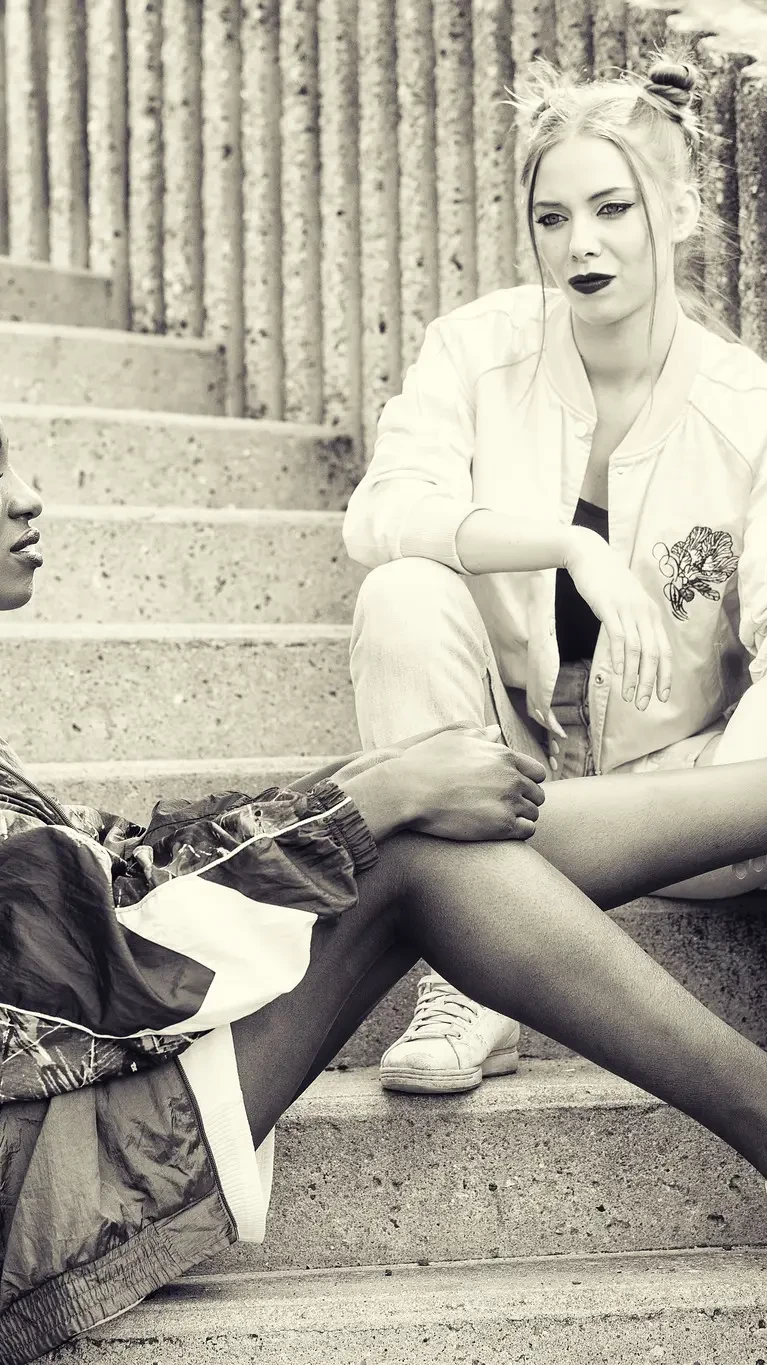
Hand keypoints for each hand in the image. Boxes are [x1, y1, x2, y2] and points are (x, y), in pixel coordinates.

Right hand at [396, 725, 546, 840]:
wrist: (409, 790)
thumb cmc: (426, 762)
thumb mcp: (454, 739)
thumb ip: (480, 735)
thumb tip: (495, 731)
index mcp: (504, 756)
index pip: (537, 772)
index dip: (527, 782)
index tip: (512, 790)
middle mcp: (512, 777)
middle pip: (537, 794)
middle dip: (525, 801)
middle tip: (504, 808)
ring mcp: (509, 801)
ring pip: (533, 813)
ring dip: (521, 817)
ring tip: (500, 820)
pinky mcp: (502, 825)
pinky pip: (527, 830)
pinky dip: (519, 832)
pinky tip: (502, 831)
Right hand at [564, 527, 671, 710]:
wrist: (589, 555)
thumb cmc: (607, 582)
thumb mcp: (626, 604)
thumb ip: (634, 624)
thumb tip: (637, 650)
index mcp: (651, 615)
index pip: (664, 651)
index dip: (665, 675)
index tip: (663, 696)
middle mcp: (644, 613)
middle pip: (653, 654)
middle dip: (650, 682)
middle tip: (644, 704)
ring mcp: (627, 609)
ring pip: (637, 650)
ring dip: (634, 676)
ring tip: (629, 696)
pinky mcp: (608, 606)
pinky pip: (618, 636)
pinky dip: (620, 657)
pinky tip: (618, 673)